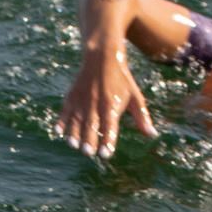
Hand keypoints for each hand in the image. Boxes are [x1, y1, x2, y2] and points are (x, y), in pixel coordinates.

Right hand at [53, 44, 156, 161]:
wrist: (102, 57)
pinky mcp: (72, 97)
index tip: (106, 154)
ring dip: (74, 133)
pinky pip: (65, 111)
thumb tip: (153, 135)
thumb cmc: (121, 80)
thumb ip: (142, 117)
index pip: (110, 126)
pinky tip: (58, 132)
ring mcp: (82, 101)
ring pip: (77, 120)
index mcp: (112, 105)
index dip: (108, 141)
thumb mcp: (135, 97)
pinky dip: (61, 121)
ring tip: (73, 146)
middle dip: (89, 139)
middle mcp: (96, 104)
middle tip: (88, 153)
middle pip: (92, 125)